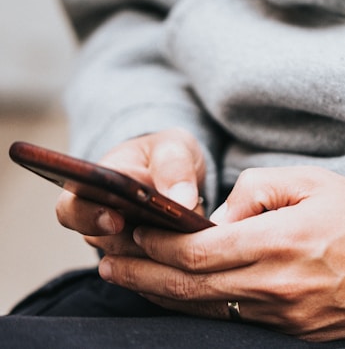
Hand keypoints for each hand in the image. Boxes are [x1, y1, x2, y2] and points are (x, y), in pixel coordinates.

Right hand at [55, 128, 205, 255]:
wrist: (182, 174)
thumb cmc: (168, 156)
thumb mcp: (174, 148)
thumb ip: (174, 167)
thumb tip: (182, 200)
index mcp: (95, 188)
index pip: (72, 210)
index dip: (88, 218)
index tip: (115, 220)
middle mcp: (103, 221)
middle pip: (104, 244)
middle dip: (133, 242)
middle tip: (161, 235)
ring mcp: (125, 244)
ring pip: (133, 264)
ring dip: (159, 254)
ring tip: (186, 237)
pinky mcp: (150, 261)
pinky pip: (157, 272)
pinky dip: (175, 264)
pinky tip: (195, 251)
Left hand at [97, 166, 344, 340]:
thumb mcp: (313, 182)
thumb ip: (256, 192)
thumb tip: (217, 217)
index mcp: (279, 243)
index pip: (196, 248)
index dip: (155, 242)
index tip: (129, 231)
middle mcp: (275, 287)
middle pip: (189, 286)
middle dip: (142, 273)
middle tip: (109, 263)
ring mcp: (285, 317)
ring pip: (206, 309)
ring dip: (162, 294)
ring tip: (130, 280)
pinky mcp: (296, 332)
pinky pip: (234, 321)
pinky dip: (199, 307)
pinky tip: (181, 296)